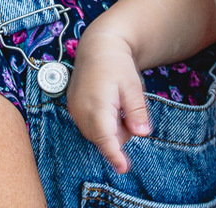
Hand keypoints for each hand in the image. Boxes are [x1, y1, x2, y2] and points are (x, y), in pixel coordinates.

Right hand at [67, 26, 151, 173]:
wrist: (97, 47)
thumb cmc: (117, 65)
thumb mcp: (132, 86)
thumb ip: (137, 111)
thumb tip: (142, 134)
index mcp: (97, 105)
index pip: (106, 139)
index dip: (115, 155)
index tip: (123, 168)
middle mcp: (81, 111)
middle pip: (104, 138)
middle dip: (120, 134)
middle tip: (129, 110)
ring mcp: (74, 110)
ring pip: (97, 134)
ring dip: (111, 128)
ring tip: (118, 104)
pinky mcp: (73, 108)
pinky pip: (90, 126)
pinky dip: (103, 122)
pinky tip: (109, 104)